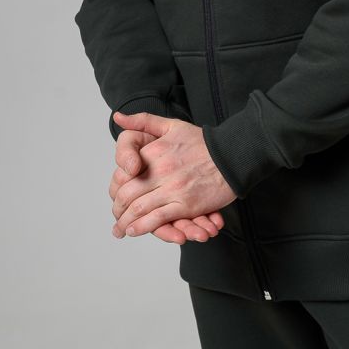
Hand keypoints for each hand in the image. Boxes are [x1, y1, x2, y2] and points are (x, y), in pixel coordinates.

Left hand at [110, 112, 237, 239]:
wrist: (232, 154)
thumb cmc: (203, 142)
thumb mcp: (172, 125)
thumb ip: (143, 121)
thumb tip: (118, 117)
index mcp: (153, 152)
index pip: (123, 175)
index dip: (115, 190)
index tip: (115, 198)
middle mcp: (159, 171)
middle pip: (127, 195)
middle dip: (118, 211)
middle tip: (116, 219)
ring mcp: (172, 188)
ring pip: (139, 209)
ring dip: (126, 223)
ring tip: (121, 230)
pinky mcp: (186, 204)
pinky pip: (158, 219)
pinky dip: (144, 227)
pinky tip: (135, 230)